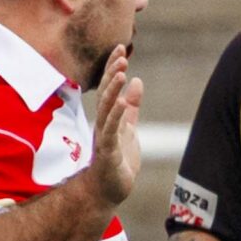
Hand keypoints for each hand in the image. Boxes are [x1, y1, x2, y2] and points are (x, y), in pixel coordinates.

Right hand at [87, 47, 142, 205]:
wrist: (107, 191)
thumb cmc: (117, 161)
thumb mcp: (129, 129)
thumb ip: (132, 107)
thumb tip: (137, 81)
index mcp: (109, 118)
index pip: (110, 88)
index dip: (114, 68)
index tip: (121, 48)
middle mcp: (103, 124)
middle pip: (106, 94)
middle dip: (113, 73)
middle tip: (121, 54)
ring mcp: (104, 138)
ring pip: (107, 109)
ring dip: (113, 90)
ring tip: (122, 73)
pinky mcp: (107, 153)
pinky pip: (111, 131)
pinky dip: (116, 116)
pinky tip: (123, 102)